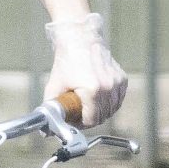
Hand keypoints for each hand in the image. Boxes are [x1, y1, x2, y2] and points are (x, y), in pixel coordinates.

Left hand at [42, 12, 126, 127]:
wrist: (80, 38)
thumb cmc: (67, 60)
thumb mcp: (54, 85)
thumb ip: (51, 107)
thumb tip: (46, 128)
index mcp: (92, 90)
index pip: (92, 120)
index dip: (82, 124)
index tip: (75, 121)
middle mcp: (107, 87)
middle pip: (103, 116)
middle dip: (90, 119)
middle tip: (80, 115)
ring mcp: (117, 83)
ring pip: (112, 110)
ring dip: (101, 112)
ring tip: (88, 107)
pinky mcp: (122, 79)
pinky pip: (118, 100)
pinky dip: (110, 103)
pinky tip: (98, 99)